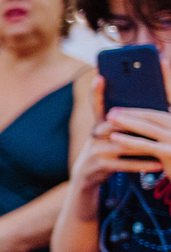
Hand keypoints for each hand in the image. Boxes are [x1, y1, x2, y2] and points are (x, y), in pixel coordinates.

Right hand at [70, 77, 160, 192]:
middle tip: (156, 122)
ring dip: (145, 146)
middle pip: (116, 124)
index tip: (100, 77)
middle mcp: (94, 135)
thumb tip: (148, 111)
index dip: (97, 91)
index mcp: (98, 124)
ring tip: (163, 144)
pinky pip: (125, 164)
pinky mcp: (101, 166)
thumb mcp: (109, 134)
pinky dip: (143, 164)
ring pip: (123, 144)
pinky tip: (158, 164)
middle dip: (136, 123)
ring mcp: (96, 150)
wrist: (88, 174)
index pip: (97, 105)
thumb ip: (123, 123)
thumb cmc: (107, 149)